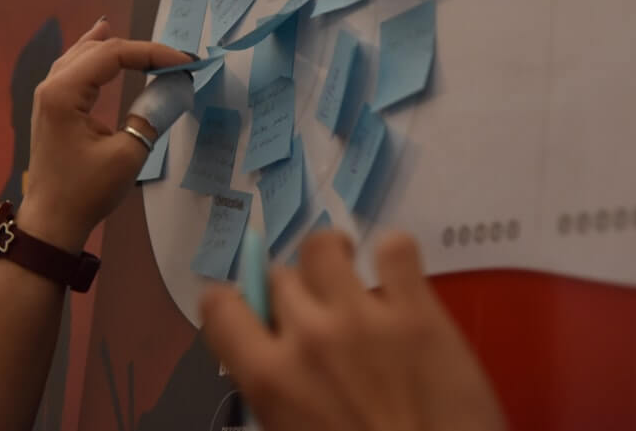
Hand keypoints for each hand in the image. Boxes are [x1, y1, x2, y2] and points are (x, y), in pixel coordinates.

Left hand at [18, 19, 191, 251]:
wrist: (52, 221)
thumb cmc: (86, 191)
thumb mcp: (127, 155)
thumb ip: (150, 115)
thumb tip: (173, 88)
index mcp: (64, 93)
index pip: (113, 55)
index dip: (152, 53)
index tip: (184, 63)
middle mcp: (51, 86)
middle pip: (98, 49)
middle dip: (138, 50)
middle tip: (174, 58)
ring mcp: (48, 95)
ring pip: (83, 54)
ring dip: (115, 48)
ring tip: (143, 41)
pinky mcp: (52, 107)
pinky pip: (74, 67)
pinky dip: (95, 55)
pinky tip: (99, 42)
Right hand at [201, 231, 505, 430]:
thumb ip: (275, 389)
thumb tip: (270, 352)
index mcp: (269, 377)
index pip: (218, 306)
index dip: (232, 304)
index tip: (253, 313)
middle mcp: (308, 335)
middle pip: (279, 276)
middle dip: (294, 294)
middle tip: (317, 317)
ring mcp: (362, 317)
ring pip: (323, 246)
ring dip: (331, 257)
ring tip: (350, 276)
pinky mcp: (416, 311)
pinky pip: (394, 247)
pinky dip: (394, 255)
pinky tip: (399, 277)